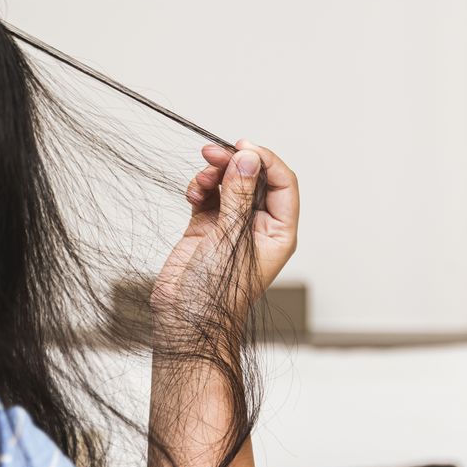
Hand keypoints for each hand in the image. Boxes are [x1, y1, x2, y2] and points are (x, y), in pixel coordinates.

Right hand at [152, 138, 299, 320]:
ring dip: (214, 174)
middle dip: (234, 162)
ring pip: (228, 183)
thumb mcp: (231, 238)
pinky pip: (207, 195)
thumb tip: (246, 158)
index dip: (265, 160)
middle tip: (213, 153)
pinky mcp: (206, 228)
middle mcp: (257, 226)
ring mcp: (230, 226)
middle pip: (253, 179)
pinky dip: (200, 187)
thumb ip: (239, 195)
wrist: (184, 319)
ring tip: (200, 178)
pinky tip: (192, 194)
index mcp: (278, 232)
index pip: (282, 183)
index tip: (242, 147)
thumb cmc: (217, 293)